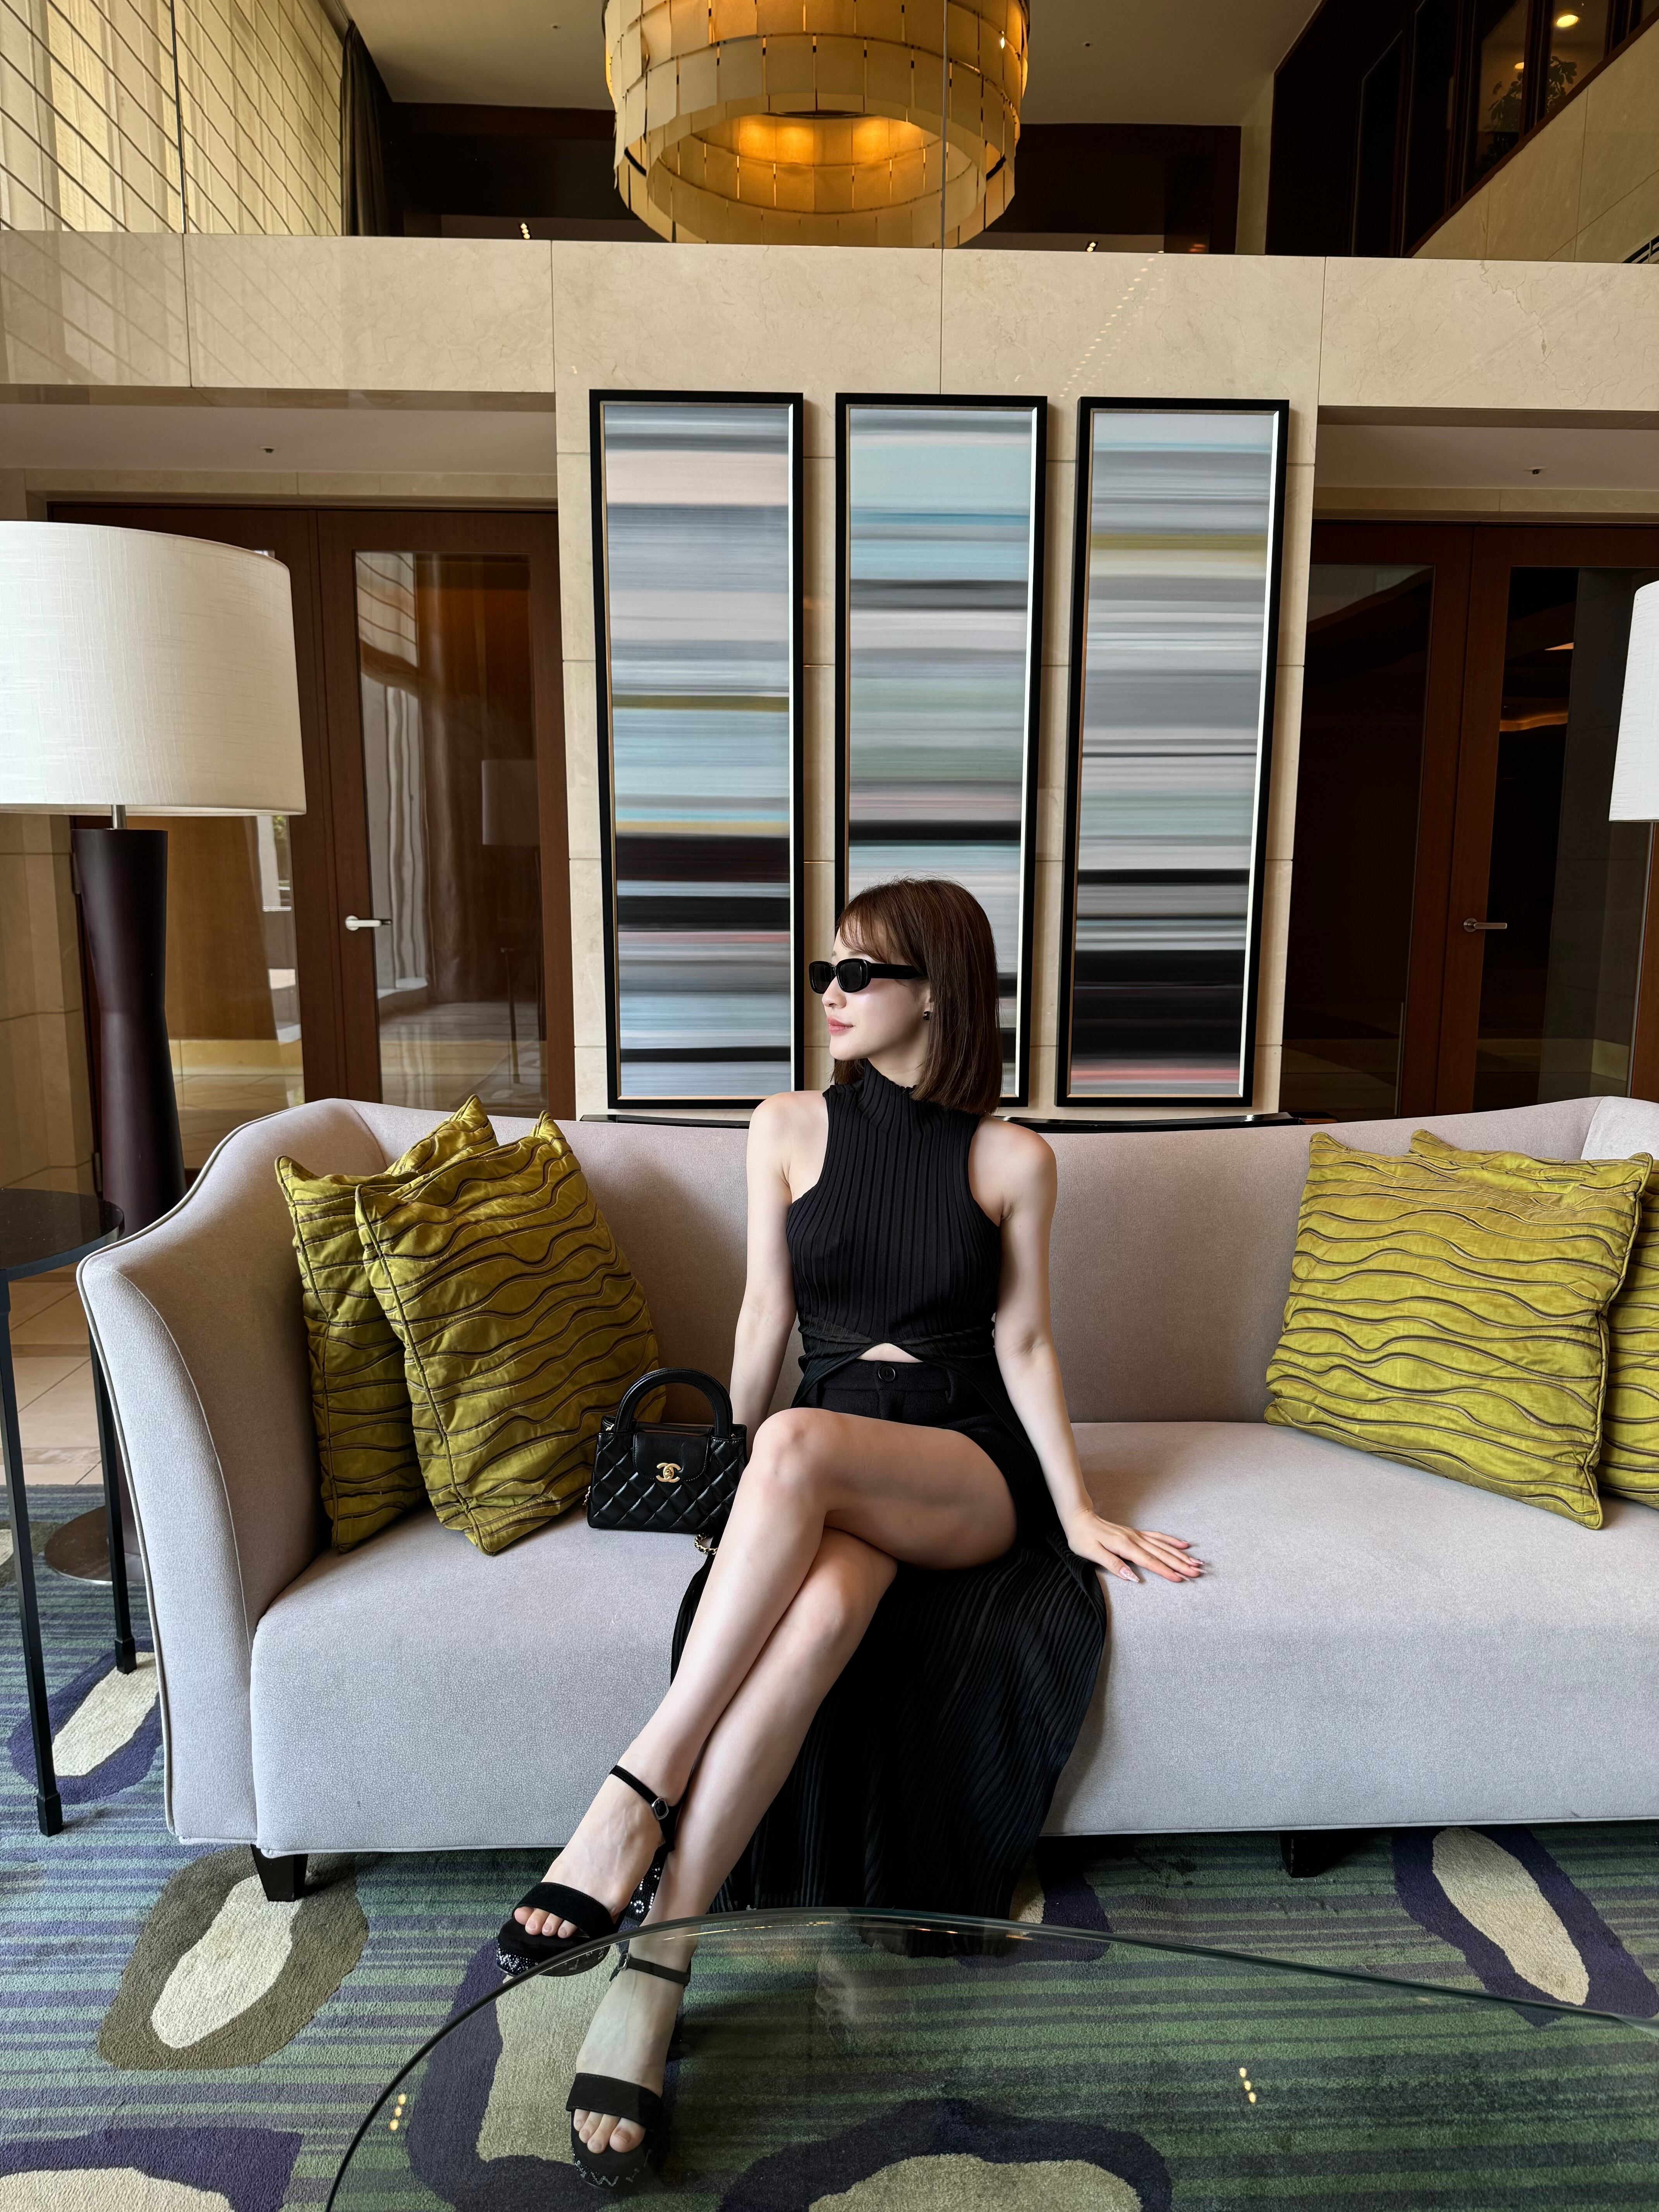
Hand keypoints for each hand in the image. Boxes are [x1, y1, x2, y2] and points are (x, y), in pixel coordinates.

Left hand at [1061, 1508, 1202, 1586]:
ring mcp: (1136, 1535)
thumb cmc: (1082, 1538)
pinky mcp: (1135, 1533)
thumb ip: (1113, 1564)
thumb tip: (1133, 1578)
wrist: (1078, 1517)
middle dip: (1181, 1564)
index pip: (1149, 1561)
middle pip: (1161, 1554)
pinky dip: (1171, 1541)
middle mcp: (1134, 1539)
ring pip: (1163, 1546)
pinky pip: (1157, 1537)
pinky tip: (1183, 1545)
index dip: (1166, 1571)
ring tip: (1197, 1562)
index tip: (1181, 1579)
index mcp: (1125, 1546)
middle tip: (1198, 1572)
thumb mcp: (1092, 1553)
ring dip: (1180, 1555)